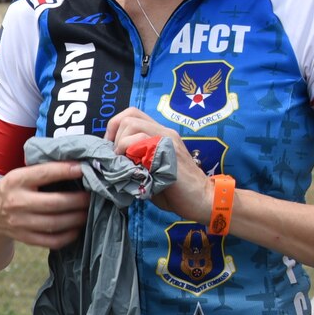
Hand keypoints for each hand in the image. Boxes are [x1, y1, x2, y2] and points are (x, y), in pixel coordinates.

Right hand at [0, 161, 90, 251]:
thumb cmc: (10, 190)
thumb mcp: (18, 175)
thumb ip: (41, 172)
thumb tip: (76, 167)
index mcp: (16, 180)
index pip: (44, 174)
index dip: (66, 171)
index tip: (83, 169)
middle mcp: (17, 202)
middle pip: (54, 203)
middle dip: (78, 200)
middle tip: (92, 196)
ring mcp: (20, 223)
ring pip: (55, 223)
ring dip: (77, 218)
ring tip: (87, 212)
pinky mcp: (25, 238)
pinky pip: (52, 241)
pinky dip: (68, 236)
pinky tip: (77, 228)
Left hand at [105, 108, 212, 222]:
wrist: (203, 200)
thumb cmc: (176, 191)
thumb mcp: (150, 172)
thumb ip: (134, 162)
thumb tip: (111, 162)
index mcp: (160, 134)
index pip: (132, 114)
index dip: (114, 128)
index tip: (111, 150)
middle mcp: (164, 131)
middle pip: (128, 117)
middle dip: (114, 137)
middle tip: (116, 158)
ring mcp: (167, 140)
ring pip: (132, 125)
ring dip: (120, 144)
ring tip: (125, 163)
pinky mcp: (168, 151)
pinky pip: (141, 141)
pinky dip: (129, 153)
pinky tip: (133, 168)